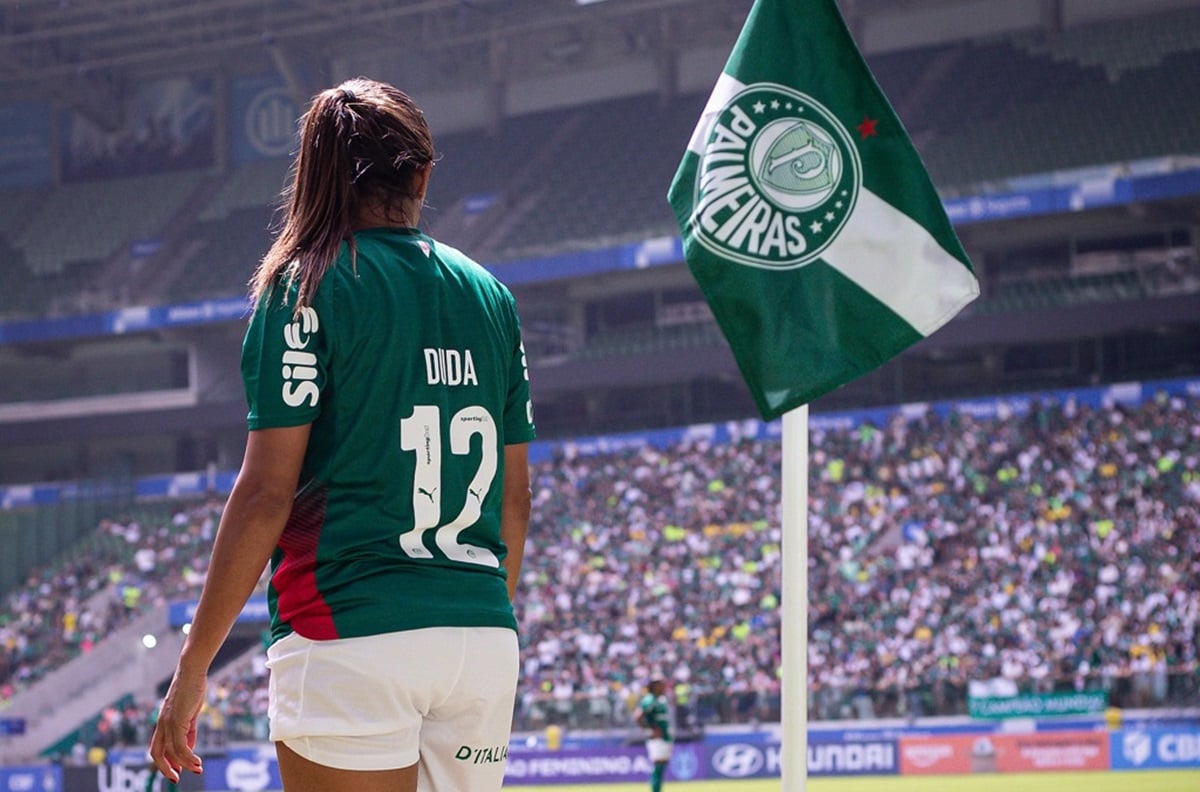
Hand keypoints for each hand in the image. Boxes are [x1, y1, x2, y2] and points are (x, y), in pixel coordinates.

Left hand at [148, 667, 207, 782]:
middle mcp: (162, 725)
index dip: (164, 762)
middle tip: (177, 779)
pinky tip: (197, 761)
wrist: (191, 671)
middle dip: (166, 769)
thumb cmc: (191, 689)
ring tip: (198, 769)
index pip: (157, 748)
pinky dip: (188, 757)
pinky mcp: (177, 720)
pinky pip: (181, 745)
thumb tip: (189, 748)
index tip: (177, 771)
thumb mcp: (189, 714)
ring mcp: (168, 723)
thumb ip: (188, 731)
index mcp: (163, 723)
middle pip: (157, 754)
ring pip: (172, 752)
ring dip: (185, 764)